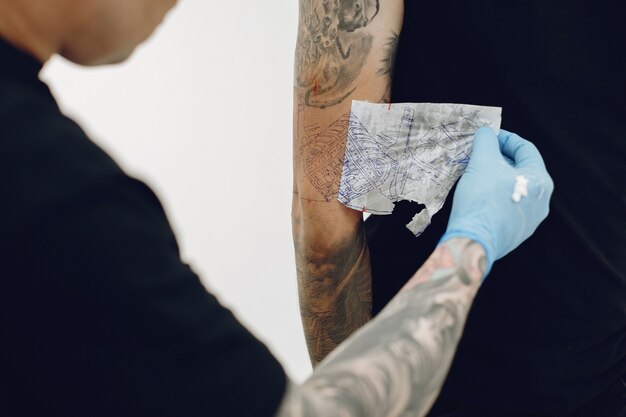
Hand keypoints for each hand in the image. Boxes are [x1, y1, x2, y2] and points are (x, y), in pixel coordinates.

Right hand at [440, 127, 553, 276]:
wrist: (473, 241)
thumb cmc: (482, 200)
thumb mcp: (482, 162)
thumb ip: (486, 141)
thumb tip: (486, 132)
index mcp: (540, 182)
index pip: (526, 149)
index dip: (505, 138)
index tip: (488, 135)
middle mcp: (541, 202)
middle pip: (521, 170)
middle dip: (499, 159)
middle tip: (480, 153)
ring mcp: (529, 220)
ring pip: (513, 190)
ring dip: (496, 178)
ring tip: (476, 173)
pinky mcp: (514, 233)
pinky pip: (506, 207)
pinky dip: (494, 196)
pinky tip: (478, 195)